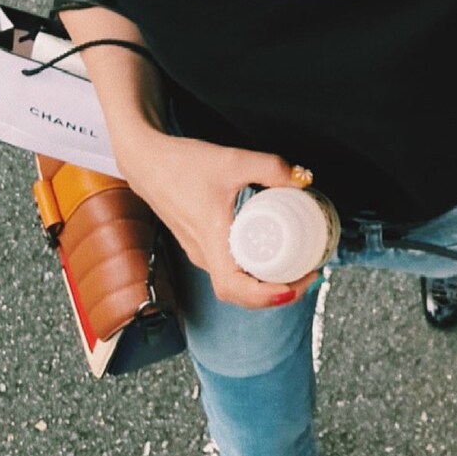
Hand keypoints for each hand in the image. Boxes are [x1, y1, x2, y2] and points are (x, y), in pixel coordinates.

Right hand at [123, 131, 319, 309]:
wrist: (147, 160)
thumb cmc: (182, 163)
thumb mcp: (232, 159)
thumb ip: (270, 167)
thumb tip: (303, 181)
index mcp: (209, 240)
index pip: (234, 288)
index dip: (266, 296)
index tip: (295, 285)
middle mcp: (203, 254)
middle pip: (240, 294)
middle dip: (278, 293)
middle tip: (309, 274)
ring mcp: (200, 251)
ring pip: (235, 283)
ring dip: (266, 285)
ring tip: (297, 267)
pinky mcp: (200, 243)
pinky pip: (229, 268)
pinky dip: (253, 271)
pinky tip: (272, 253)